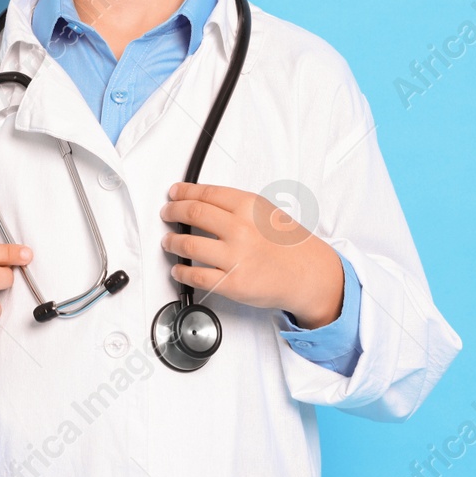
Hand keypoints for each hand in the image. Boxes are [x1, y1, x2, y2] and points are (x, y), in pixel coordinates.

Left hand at [159, 182, 343, 327]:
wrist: (308, 274)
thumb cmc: (289, 245)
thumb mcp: (266, 213)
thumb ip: (237, 206)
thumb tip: (204, 201)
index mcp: (248, 207)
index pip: (205, 193)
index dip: (183, 192)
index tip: (174, 193)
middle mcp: (240, 229)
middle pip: (191, 213)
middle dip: (172, 212)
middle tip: (167, 213)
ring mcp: (234, 257)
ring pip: (188, 244)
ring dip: (172, 242)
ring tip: (169, 242)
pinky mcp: (231, 283)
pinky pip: (195, 276)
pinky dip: (181, 271)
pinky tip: (178, 268)